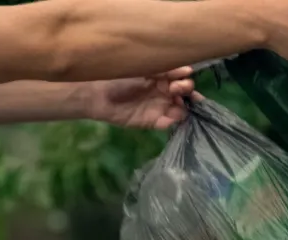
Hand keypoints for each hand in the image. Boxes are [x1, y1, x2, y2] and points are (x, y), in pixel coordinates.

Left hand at [85, 67, 201, 129]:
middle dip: (187, 92)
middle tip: (179, 89)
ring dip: (183, 108)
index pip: (183, 80)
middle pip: (185, 95)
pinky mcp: (152, 122)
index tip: (184, 78)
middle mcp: (164, 93)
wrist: (98, 93)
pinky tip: (171, 116)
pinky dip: (172, 121)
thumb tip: (189, 70)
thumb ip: (165, 70)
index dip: (187, 80)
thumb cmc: (119, 76)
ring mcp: (159, 108)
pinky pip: (168, 123)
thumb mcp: (144, 68)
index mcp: (163, 78)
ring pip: (180, 110)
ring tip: (177, 103)